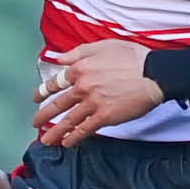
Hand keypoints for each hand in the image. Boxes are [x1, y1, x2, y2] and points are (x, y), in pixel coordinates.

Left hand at [32, 39, 162, 145]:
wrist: (154, 73)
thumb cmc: (133, 57)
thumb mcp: (104, 45)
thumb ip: (79, 52)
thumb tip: (60, 57)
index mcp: (81, 68)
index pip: (56, 81)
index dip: (44, 90)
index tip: (37, 97)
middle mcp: (83, 86)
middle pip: (58, 103)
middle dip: (44, 115)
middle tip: (35, 122)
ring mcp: (93, 103)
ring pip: (68, 120)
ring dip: (55, 132)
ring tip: (45, 140)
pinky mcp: (105, 117)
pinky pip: (85, 129)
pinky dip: (74, 137)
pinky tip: (67, 143)